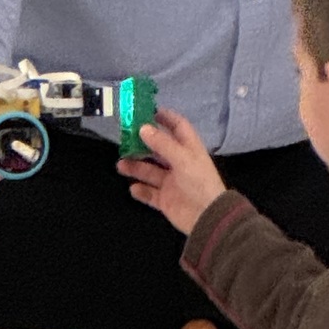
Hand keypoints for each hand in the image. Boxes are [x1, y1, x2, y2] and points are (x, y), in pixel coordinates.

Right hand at [117, 107, 225, 235]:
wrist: (207, 217)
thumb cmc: (198, 182)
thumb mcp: (182, 158)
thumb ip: (162, 143)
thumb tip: (143, 128)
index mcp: (189, 149)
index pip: (178, 127)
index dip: (165, 118)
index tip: (147, 111)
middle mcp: (179, 164)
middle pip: (158, 149)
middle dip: (142, 144)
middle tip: (124, 138)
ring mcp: (172, 182)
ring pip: (150, 171)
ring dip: (136, 167)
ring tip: (121, 165)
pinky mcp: (166, 200)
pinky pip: (149, 194)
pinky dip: (141, 191)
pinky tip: (133, 188)